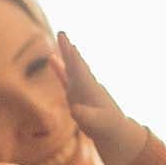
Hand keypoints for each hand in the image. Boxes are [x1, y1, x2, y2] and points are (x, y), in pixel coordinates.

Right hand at [57, 31, 148, 164]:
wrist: (113, 131)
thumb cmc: (107, 126)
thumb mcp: (97, 123)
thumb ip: (86, 115)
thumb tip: (74, 109)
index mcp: (92, 90)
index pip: (82, 71)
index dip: (75, 60)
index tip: (70, 46)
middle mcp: (86, 85)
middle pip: (76, 64)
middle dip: (68, 50)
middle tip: (62, 33)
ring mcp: (81, 88)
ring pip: (70, 68)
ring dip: (64, 55)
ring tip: (58, 39)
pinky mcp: (75, 94)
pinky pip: (65, 78)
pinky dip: (59, 69)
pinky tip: (52, 59)